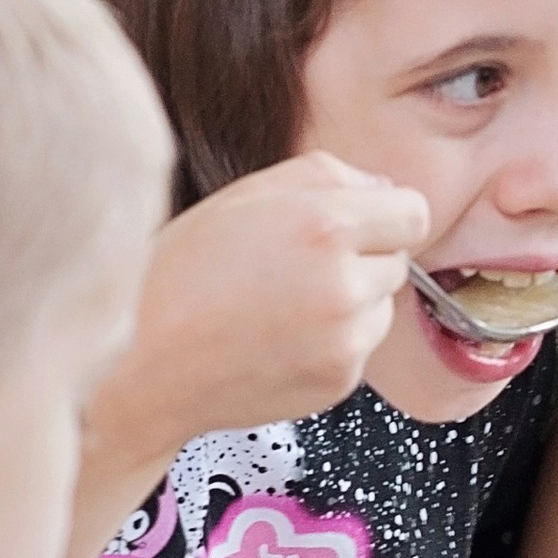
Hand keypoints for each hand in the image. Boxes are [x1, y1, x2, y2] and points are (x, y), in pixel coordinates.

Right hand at [91, 154, 429, 483]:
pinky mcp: (339, 381)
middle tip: (296, 267)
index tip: (361, 225)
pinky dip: (332, 343)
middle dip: (362, 259)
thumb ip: (327, 177)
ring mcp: (345, 339)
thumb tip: (383, 192)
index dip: (386, 217)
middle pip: (399, 261)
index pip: (415, 214)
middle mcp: (344, 285)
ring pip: (381, 308)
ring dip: (351, 303)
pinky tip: (278, 338)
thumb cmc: (182, 273)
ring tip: (282, 306)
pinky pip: (359, 348)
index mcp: (325, 227)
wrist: (143, 362)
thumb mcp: (246, 195)